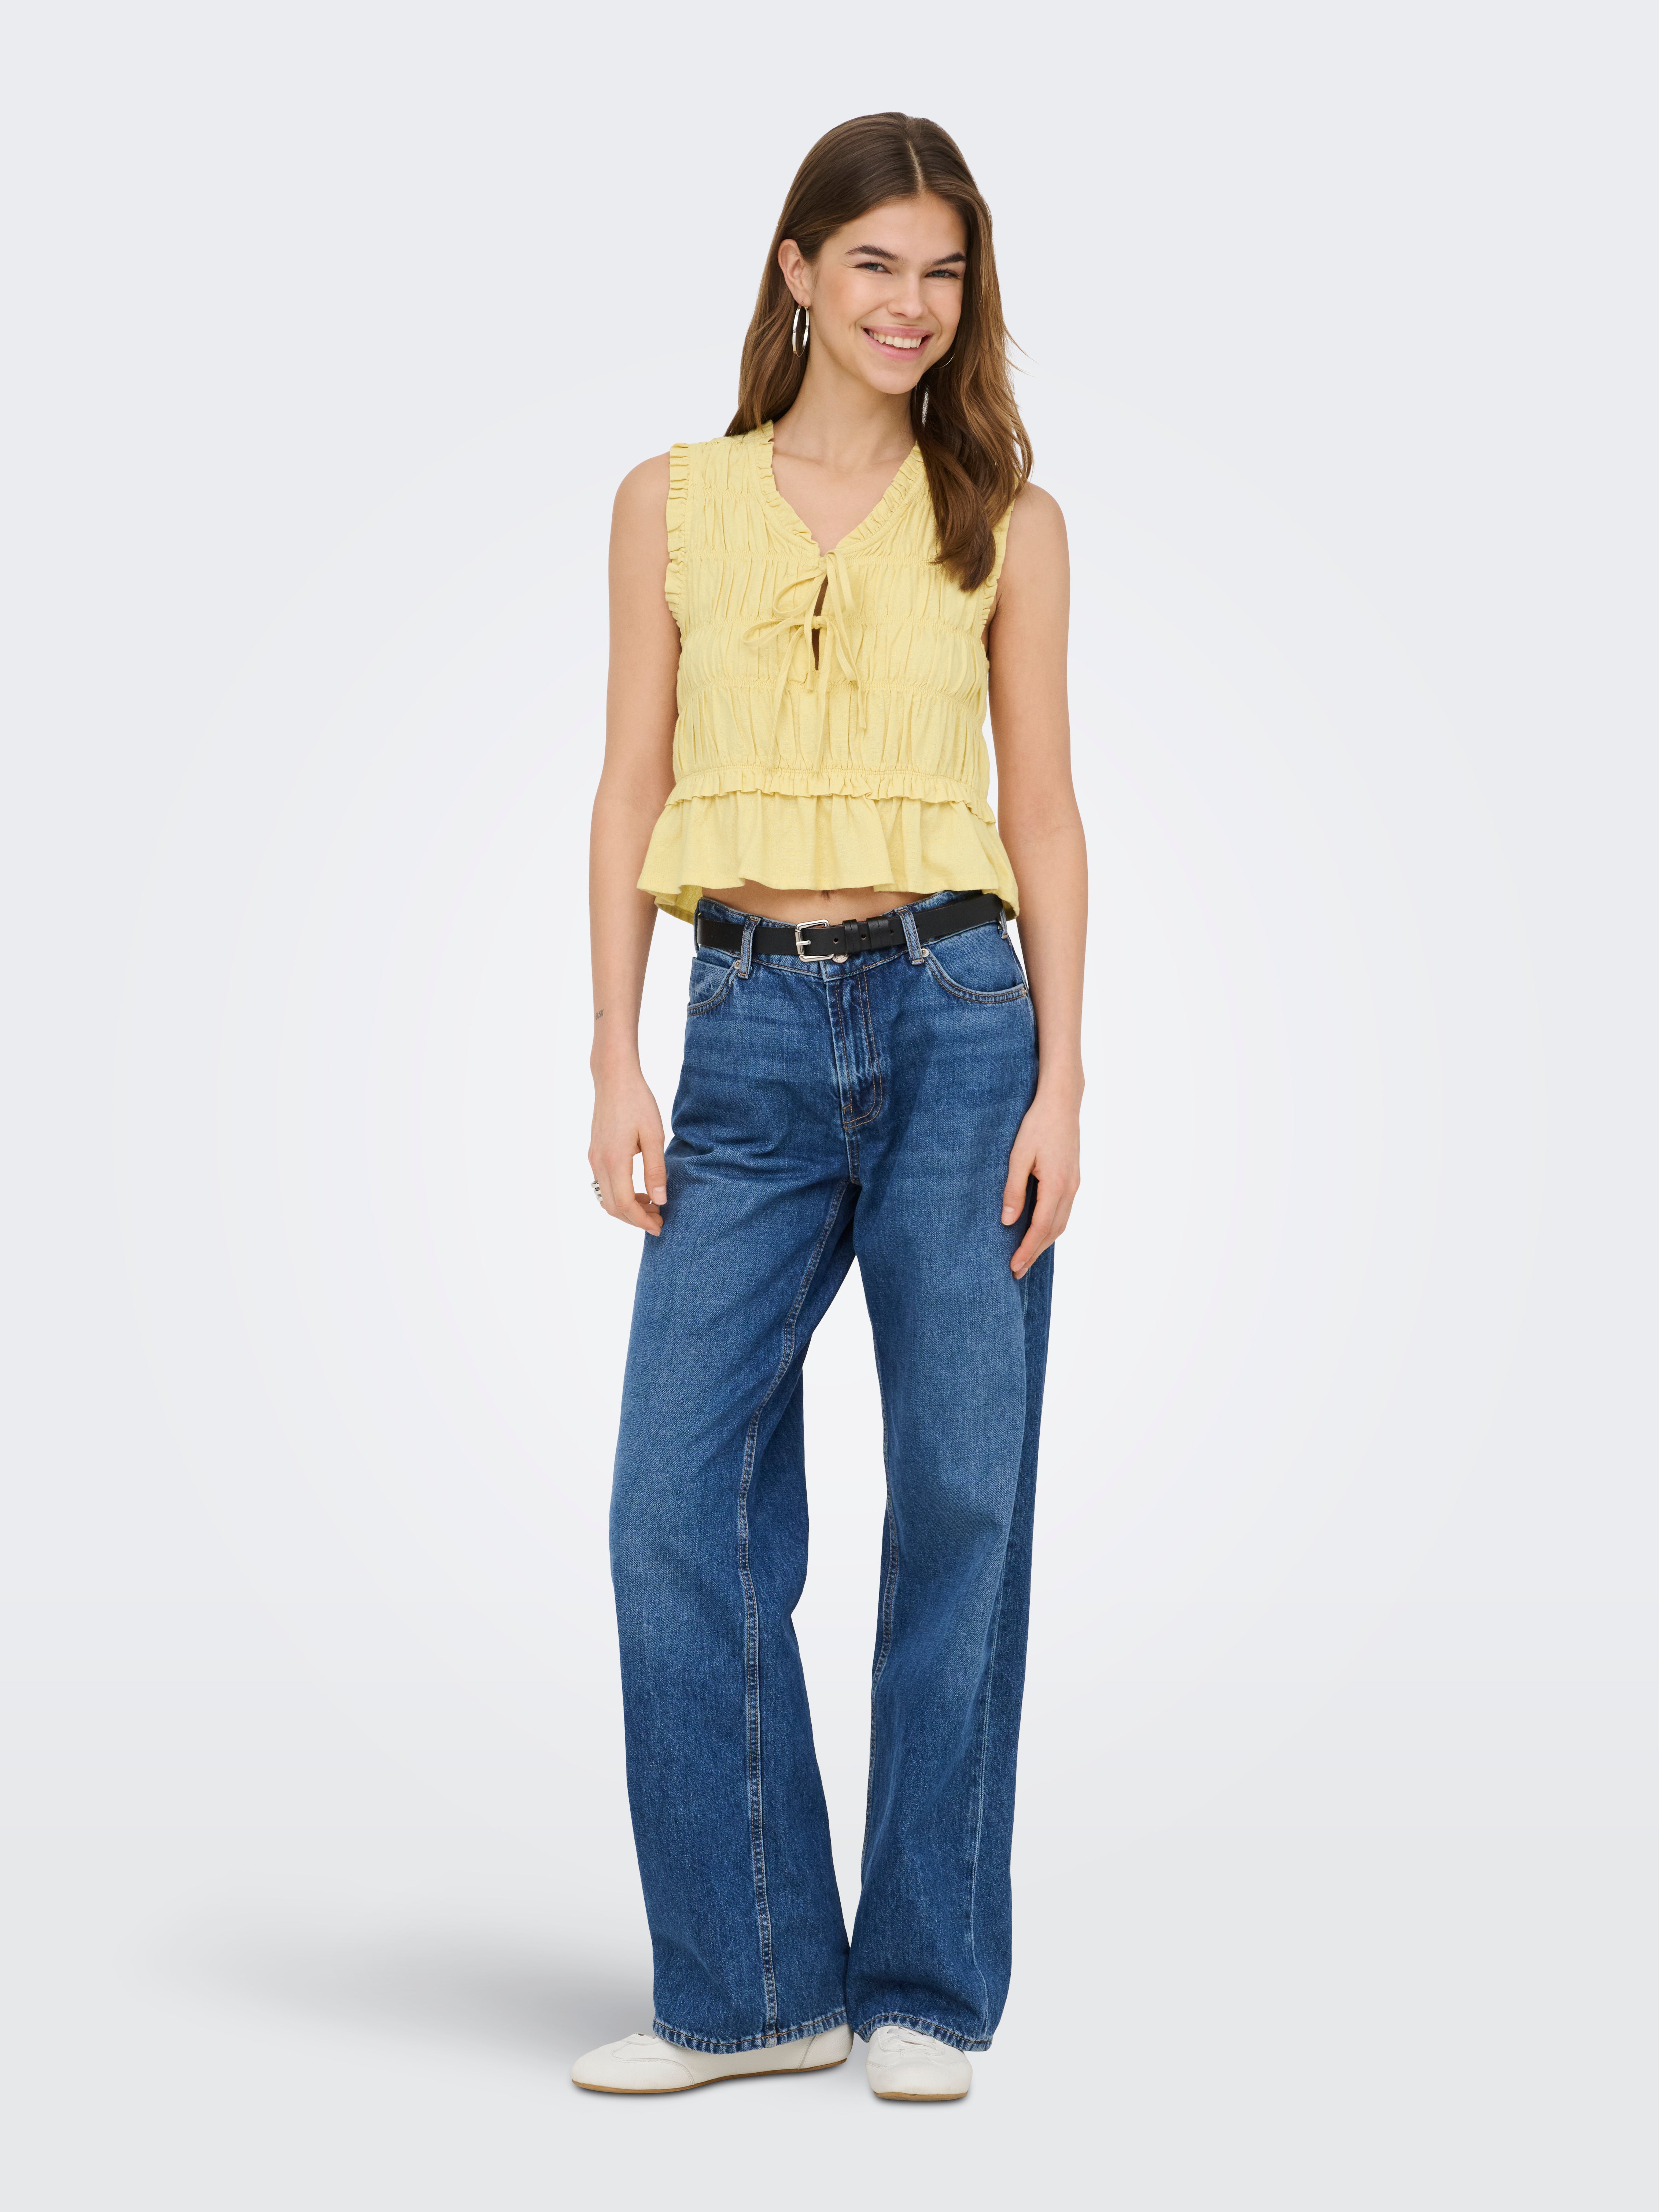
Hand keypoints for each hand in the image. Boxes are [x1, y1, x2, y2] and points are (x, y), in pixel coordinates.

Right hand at [589, 1070, 667, 1235]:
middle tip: (659, 1219)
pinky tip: (639, 1191)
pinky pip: (604, 1185)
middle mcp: (599, 1163)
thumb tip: (660, 1200)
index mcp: (614, 1161)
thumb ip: (656, 1170)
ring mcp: (594, 1158)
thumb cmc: (637, 1102)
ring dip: (627, 1209)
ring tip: (652, 1206)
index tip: (660, 1227)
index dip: (642, 1221)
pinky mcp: (595, 1153)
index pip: (624, 1205)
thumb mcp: (654, 1135)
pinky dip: (620, 1196)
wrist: (614, 1079)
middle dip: (635, 1220)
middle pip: (612, 1207)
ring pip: (606, 1198)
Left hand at [1001, 1086, 1081, 1277]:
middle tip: (1017, 1271)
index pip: (1041, 1227)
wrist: (1061, 1102)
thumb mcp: (1018, 1156)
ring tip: (1026, 1257)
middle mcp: (1070, 1188)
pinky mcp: (1073, 1178)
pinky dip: (1051, 1227)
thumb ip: (1013, 1189)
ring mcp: (1075, 1184)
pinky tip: (1039, 1231)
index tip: (1014, 1267)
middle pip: (1054, 1231)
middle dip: (1035, 1253)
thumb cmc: (1037, 1125)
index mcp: (1057, 1185)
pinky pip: (1063, 1211)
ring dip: (1044, 1242)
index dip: (1027, 1250)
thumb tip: (1008, 1221)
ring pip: (1061, 1222)